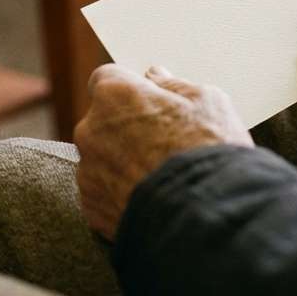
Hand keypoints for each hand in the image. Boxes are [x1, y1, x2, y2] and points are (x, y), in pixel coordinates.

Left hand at [75, 64, 251, 240]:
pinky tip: (153, 198)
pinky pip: (103, 193)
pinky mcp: (92, 209)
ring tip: (161, 176)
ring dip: (122, 162)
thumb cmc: (208, 150)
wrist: (205, 217)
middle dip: (125, 126)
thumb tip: (156, 78)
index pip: (107, 78)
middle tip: (163, 141)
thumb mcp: (207, 102)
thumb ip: (174, 86)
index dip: (129, 89)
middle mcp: (91, 130)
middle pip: (102, 120)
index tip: (149, 100)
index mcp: (115, 95)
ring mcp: (88, 172)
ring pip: (102, 158)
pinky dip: (121, 194)